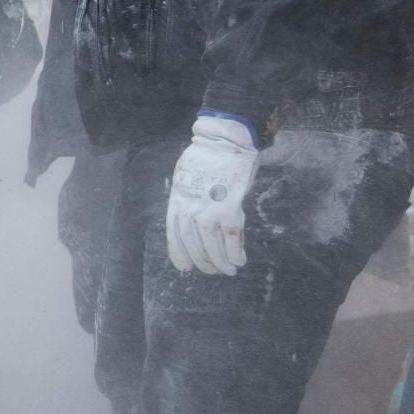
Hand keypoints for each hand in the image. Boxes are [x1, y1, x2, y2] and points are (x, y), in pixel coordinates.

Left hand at [166, 114, 260, 275]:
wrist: (223, 141)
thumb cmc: (205, 159)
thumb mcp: (185, 180)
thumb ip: (187, 201)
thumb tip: (192, 222)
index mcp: (177, 200)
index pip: (174, 235)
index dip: (179, 254)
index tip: (184, 267)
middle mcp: (190, 207)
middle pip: (193, 243)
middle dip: (202, 261)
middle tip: (211, 271)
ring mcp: (210, 208)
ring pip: (212, 243)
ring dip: (220, 261)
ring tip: (228, 270)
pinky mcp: (230, 206)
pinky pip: (231, 236)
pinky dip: (234, 251)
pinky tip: (239, 260)